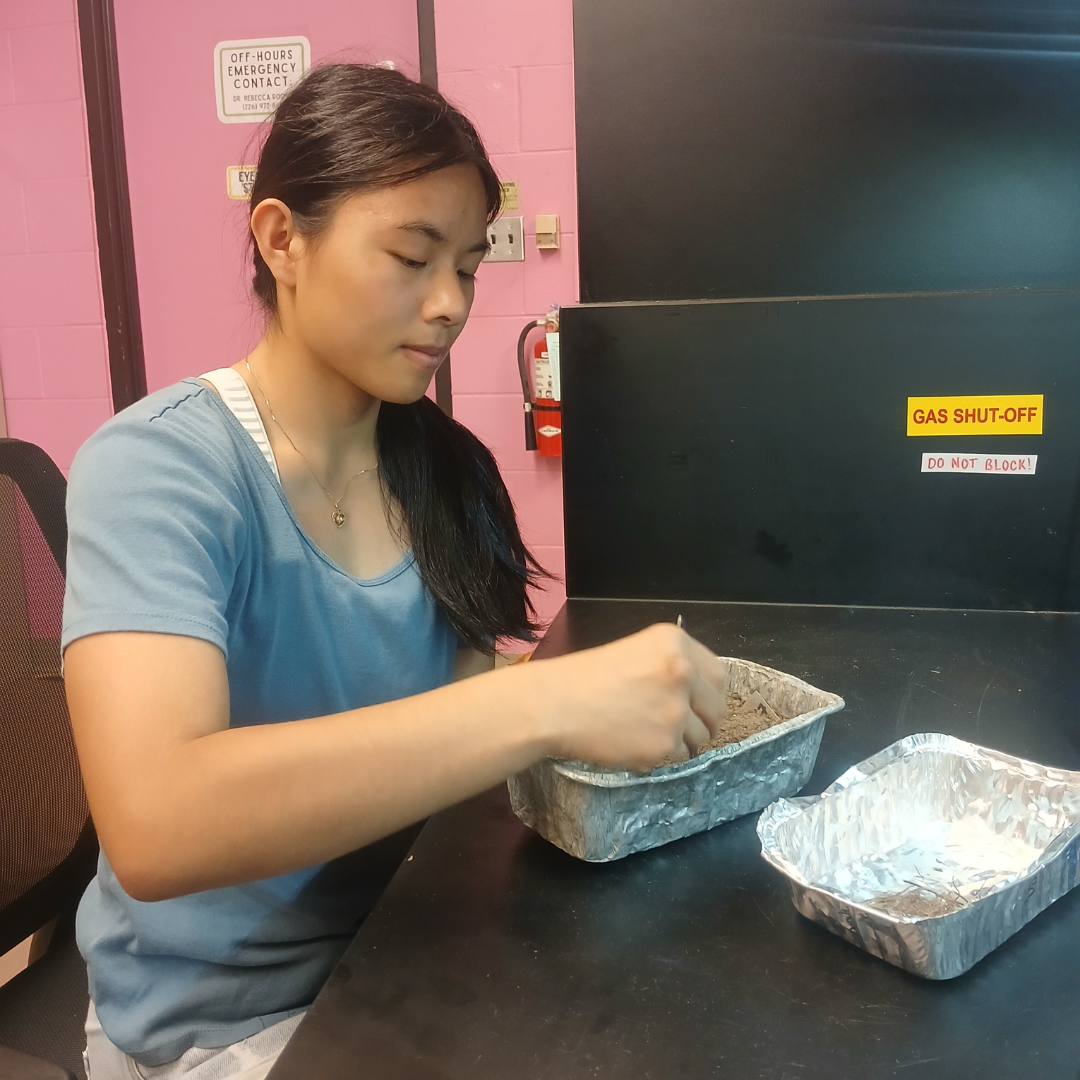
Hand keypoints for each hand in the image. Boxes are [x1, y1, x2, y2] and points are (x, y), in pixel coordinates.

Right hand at [523, 623, 729, 769]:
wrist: (554, 705)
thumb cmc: (584, 678)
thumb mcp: (635, 652)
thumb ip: (670, 666)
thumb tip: (699, 694)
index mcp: (675, 642)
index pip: (718, 675)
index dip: (707, 693)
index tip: (695, 703)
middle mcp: (683, 671)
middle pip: (717, 708)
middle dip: (702, 720)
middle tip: (675, 725)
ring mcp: (676, 709)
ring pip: (701, 736)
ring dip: (682, 740)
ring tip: (647, 732)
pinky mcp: (665, 743)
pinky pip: (679, 755)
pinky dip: (662, 755)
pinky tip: (635, 742)